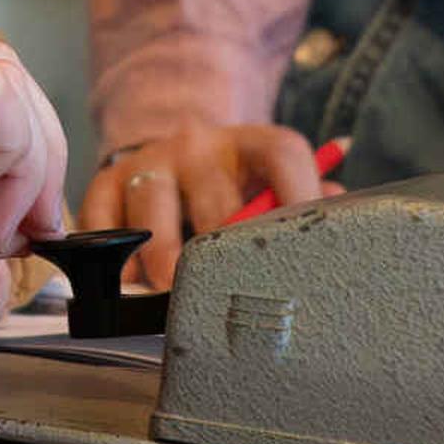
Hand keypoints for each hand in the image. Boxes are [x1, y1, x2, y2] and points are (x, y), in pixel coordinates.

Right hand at [77, 124, 326, 290]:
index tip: (304, 248)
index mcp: (251, 143)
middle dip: (220, 255)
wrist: (174, 149)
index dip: (302, 195)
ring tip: (171, 300)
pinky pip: (102, 222)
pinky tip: (127, 286)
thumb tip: (341, 210)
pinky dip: (111, 260)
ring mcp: (149, 162)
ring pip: (153, 212)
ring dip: (163, 262)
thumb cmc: (234, 183)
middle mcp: (198, 146)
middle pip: (215, 199)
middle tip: (229, 298)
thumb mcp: (271, 181)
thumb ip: (305, 199)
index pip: (283, 155)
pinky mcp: (106, 180)